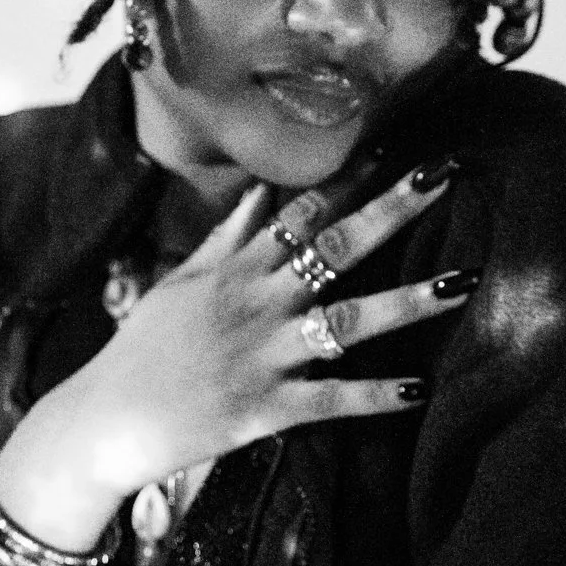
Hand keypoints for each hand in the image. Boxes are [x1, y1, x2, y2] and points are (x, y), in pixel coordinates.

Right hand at [0, 156, 472, 549]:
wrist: (103, 421)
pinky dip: (375, 395)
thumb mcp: (180, 282)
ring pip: (348, 321)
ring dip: (408, 302)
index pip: (301, 210)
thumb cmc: (143, 349)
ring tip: (463, 283)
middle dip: (392, 211)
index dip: (350, 176)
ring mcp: (262, 355)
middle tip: (445, 176)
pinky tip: (421, 389)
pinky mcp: (264, 409)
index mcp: (236, 269)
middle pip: (336, 247)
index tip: (394, 144)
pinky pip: (331, 400)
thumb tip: (261, 194)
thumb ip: (227, 238)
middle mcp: (255, 302)